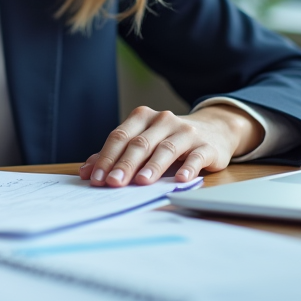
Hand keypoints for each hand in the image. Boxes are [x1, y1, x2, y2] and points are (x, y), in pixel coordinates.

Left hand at [78, 105, 261, 187]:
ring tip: (141, 182)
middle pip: (140, 143)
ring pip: (165, 149)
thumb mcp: (143, 141)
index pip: (120, 136)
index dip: (106, 157)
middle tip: (114, 183)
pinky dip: (187, 168)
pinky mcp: (206, 146)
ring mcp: (186, 131)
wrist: (214, 129)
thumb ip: (115, 154)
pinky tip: (180, 180)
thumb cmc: (169, 139)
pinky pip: (195, 157)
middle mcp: (163, 120)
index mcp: (142, 117)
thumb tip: (87, 171)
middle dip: (125, 164)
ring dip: (152, 167)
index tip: (96, 178)